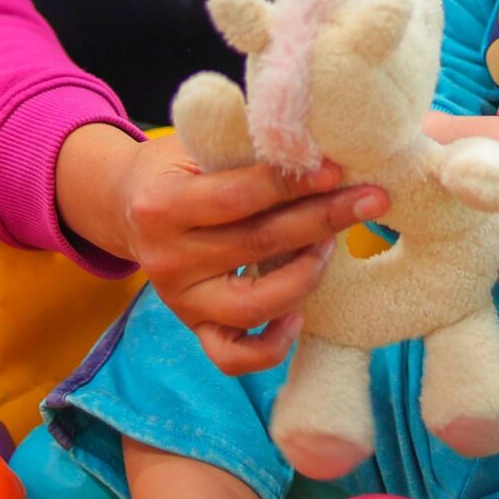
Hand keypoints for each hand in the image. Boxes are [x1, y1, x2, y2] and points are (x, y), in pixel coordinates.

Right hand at [57, 126, 386, 374]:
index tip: (337, 169)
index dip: (291, 184)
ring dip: (306, 275)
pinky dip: (271, 345)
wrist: (127, 204)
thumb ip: (246, 147)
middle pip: (257, 245)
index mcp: (162, 205)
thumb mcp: (198, 144)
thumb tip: (316, 142)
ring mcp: (180, 300)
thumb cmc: (177, 166)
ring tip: (330, 245)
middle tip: (371, 200)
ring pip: (252, 306)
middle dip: (323, 220)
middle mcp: (166, 259)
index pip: (237, 198)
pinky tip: (299, 314)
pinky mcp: (193, 326)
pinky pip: (232, 356)